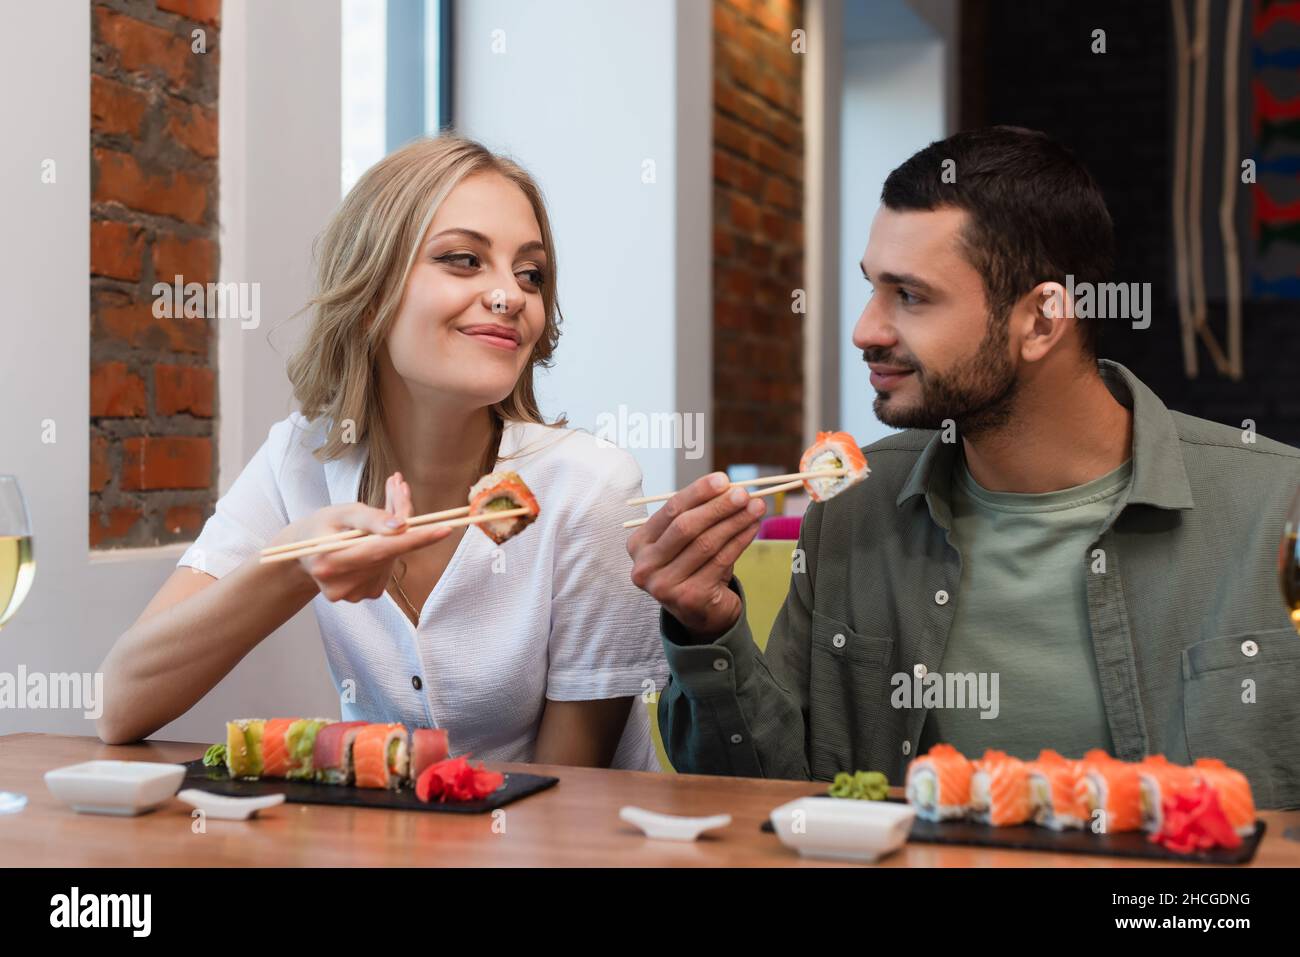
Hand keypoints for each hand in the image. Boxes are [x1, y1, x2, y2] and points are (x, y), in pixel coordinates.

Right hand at [269, 472, 451, 602]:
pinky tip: (373, 540)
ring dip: (395, 534)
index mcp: (330, 560)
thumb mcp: (342, 512)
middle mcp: (342, 583)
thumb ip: (371, 519)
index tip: (445, 529)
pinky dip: (389, 548)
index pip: (382, 549)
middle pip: (390, 550)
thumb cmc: (321, 526)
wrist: (304, 552)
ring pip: (392, 557)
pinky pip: (388, 566)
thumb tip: (403, 526)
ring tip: (376, 515)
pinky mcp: (365, 594)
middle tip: (399, 487)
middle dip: (404, 521)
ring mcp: (354, 594)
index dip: (415, 539)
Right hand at [626, 471, 765, 639]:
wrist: (701, 614)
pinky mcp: (689, 598)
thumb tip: (728, 487)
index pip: (670, 511)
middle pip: (686, 527)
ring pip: (706, 544)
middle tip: (743, 493)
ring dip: (734, 522)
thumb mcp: (686, 541)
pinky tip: (752, 527)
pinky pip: (720, 561)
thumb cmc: (693, 568)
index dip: (698, 493)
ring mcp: (664, 586)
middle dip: (718, 507)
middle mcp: (645, 566)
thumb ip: (699, 515)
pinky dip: (740, 541)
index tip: (723, 479)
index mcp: (638, 545)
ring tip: (755, 507)